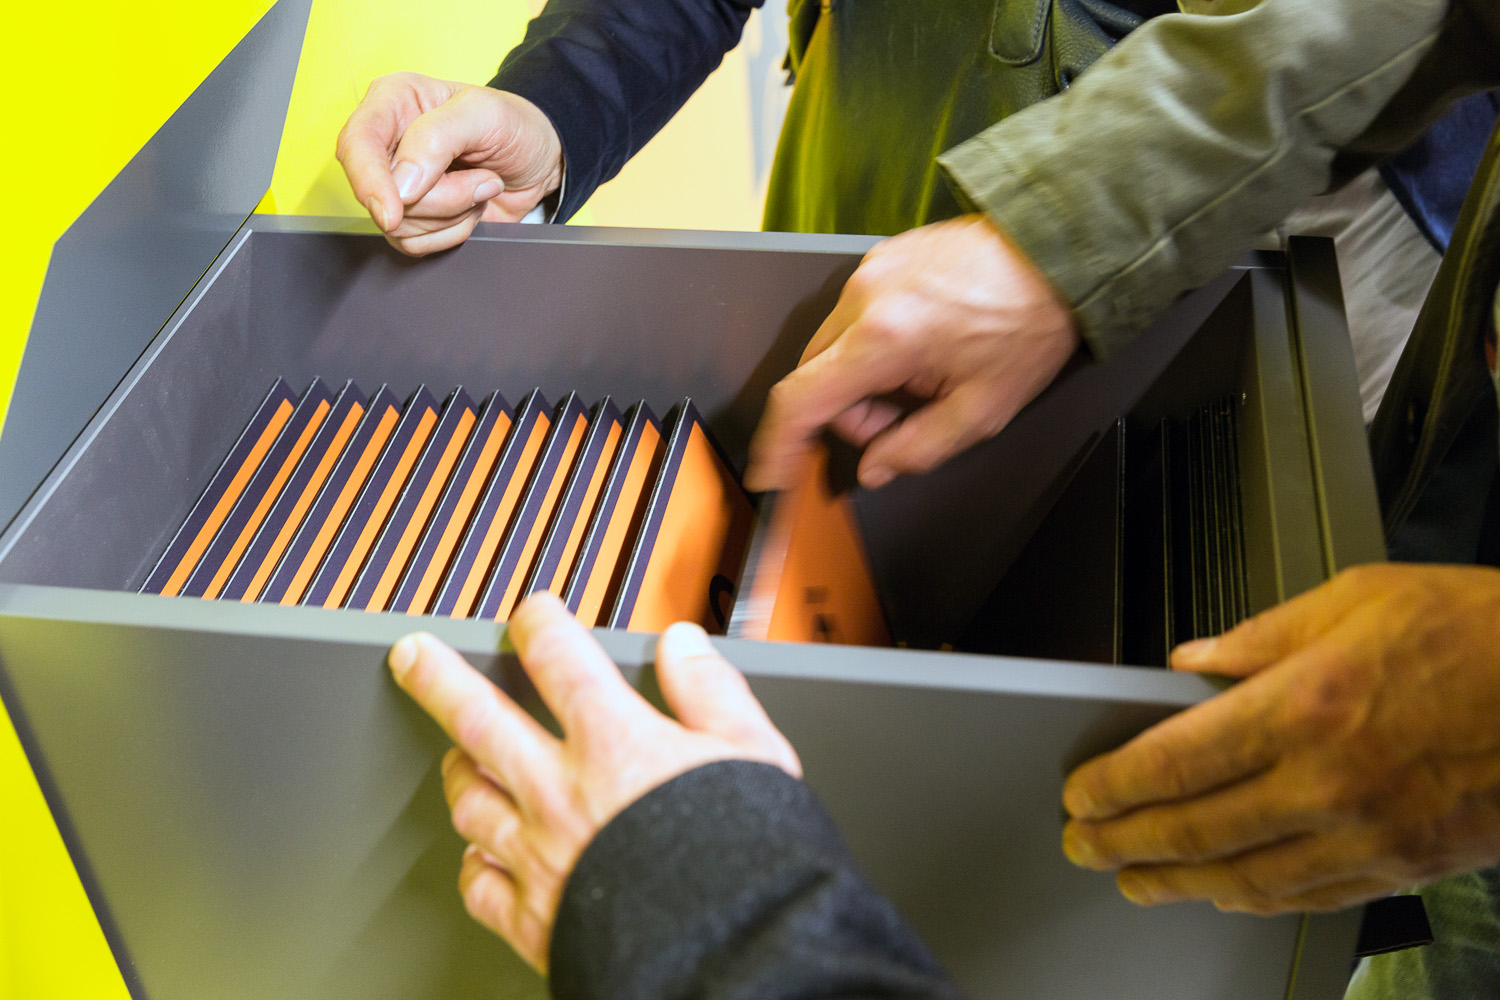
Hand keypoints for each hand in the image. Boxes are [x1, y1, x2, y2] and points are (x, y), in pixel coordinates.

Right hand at [337, 72, 563, 256]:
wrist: (540, 162)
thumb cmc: (514, 127)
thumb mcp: (486, 114)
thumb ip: (437, 138)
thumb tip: (401, 183)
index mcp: (393, 101)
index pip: (356, 143)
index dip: (369, 181)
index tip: (393, 211)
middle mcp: (386, 142)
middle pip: (382, 194)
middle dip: (442, 198)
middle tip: (483, 176)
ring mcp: (396, 184)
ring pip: (399, 226)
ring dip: (453, 214)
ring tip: (480, 185)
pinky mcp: (410, 217)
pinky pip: (415, 244)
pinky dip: (452, 233)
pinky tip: (470, 207)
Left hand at [386, 592, 800, 970]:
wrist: (728, 952)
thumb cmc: (747, 858)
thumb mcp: (752, 752)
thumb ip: (710, 690)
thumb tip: (684, 646)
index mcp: (615, 744)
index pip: (559, 659)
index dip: (537, 623)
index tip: (530, 613)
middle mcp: (563, 794)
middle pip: (480, 719)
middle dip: (438, 680)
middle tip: (412, 657)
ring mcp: (539, 856)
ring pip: (471, 800)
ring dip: (458, 770)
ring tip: (454, 755)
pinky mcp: (533, 918)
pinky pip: (479, 884)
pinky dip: (473, 862)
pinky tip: (477, 854)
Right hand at [744, 213, 1077, 491]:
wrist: (1053, 253)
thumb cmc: (1028, 321)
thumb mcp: (983, 408)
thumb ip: (918, 449)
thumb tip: (876, 468)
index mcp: (885, 337)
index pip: (802, 399)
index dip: (779, 444)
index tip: (770, 471)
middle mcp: (865, 297)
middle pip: (815, 376)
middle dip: (848, 412)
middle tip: (902, 418)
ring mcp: (869, 271)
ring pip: (832, 347)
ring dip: (863, 377)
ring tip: (923, 374)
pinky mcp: (880, 258)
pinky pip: (853, 316)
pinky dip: (876, 344)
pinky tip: (923, 344)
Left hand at [1060, 563, 1499, 914]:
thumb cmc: (1483, 632)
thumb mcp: (1358, 596)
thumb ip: (1258, 636)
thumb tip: (1192, 663)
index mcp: (1306, 705)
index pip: (1174, 762)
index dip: (1112, 786)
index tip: (1081, 794)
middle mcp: (1330, 781)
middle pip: (1193, 829)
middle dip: (1122, 843)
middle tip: (1082, 845)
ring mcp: (1369, 834)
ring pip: (1244, 876)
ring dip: (1176, 882)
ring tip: (1134, 879)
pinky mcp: (1406, 865)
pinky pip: (1307, 895)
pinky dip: (1251, 896)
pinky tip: (1223, 889)